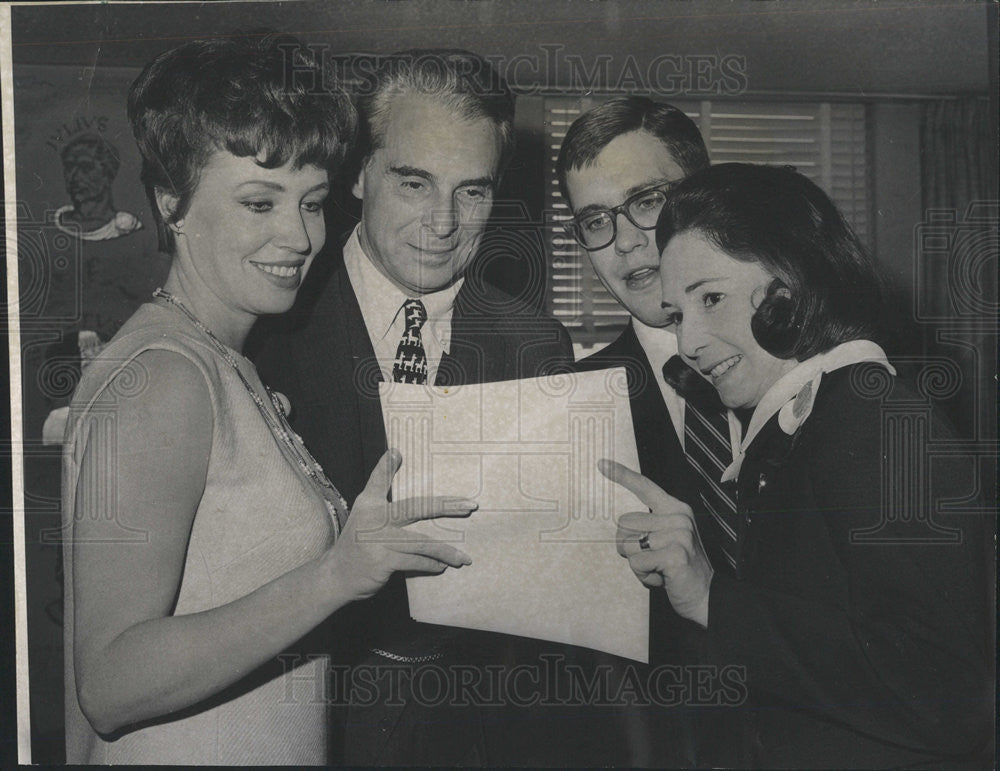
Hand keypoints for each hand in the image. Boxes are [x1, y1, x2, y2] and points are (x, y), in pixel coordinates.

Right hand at [329, 449, 476, 601]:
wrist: (337, 575)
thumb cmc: (357, 542)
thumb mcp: (364, 513)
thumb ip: (380, 485)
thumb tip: (395, 453)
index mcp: (370, 505)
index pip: (378, 480)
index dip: (385, 466)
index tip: (396, 452)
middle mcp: (374, 519)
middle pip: (417, 508)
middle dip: (447, 506)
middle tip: (470, 506)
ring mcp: (379, 541)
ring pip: (423, 543)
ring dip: (446, 552)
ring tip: (463, 558)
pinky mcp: (383, 562)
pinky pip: (416, 562)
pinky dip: (431, 565)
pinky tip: (442, 567)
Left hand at [599, 459, 712, 626]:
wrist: (706, 597)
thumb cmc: (679, 570)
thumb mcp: (666, 540)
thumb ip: (648, 526)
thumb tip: (621, 525)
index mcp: (675, 509)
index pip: (645, 487)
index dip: (622, 475)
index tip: (602, 464)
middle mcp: (678, 517)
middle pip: (624, 524)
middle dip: (630, 547)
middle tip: (654, 560)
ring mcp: (678, 534)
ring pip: (627, 545)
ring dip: (637, 564)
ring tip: (658, 569)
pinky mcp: (674, 554)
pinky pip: (637, 562)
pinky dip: (643, 575)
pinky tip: (661, 578)